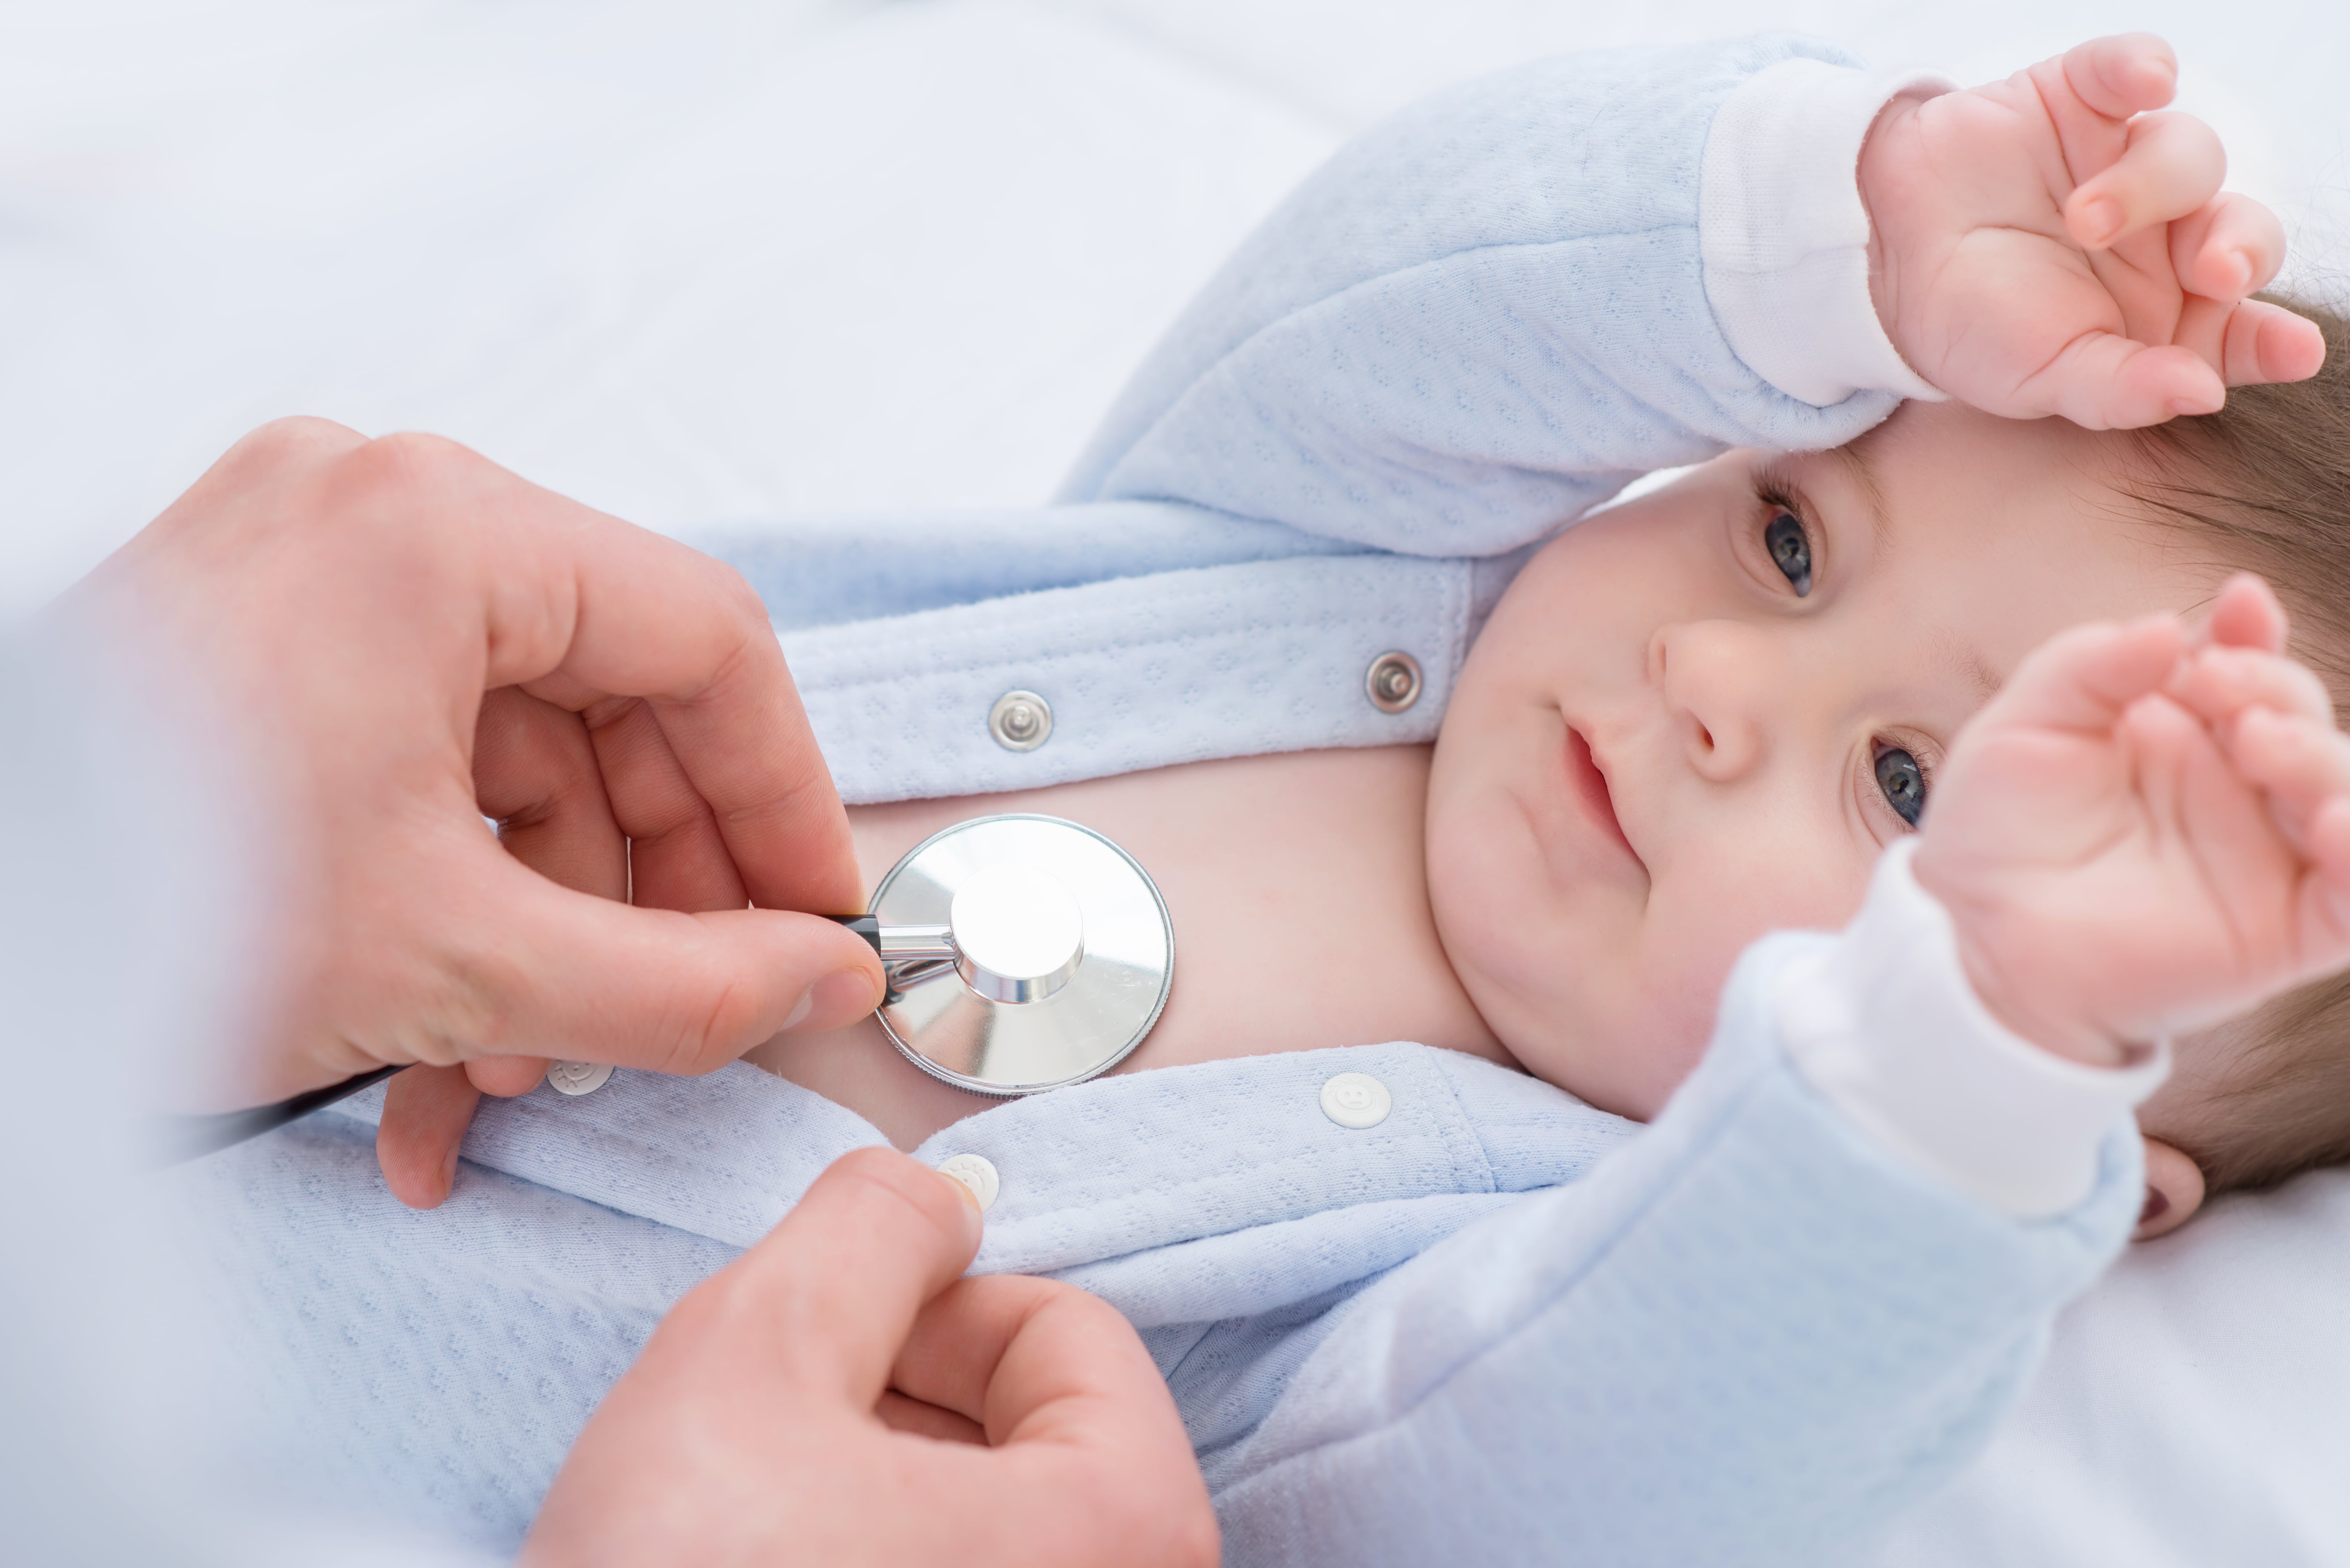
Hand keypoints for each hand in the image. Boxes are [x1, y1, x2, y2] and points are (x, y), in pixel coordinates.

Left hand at [75, 419, 885, 1200]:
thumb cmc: (136, 909)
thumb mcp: (456, 964)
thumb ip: (682, 983)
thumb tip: (818, 976)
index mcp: (436, 529)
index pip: (706, 644)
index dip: (782, 794)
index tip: (811, 908)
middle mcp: (369, 513)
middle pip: (608, 698)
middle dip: (648, 885)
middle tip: (695, 1003)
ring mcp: (298, 568)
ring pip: (509, 748)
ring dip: (540, 923)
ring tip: (524, 1066)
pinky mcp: (247, 641)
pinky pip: (411, 759)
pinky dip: (443, 895)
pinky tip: (438, 1044)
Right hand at [523, 1147, 1218, 1567]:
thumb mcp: (752, 1348)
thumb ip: (865, 1232)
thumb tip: (931, 1198)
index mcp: (1126, 1535)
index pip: (1073, 1338)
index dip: (939, 1308)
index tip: (840, 1337)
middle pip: (1043, 1445)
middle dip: (904, 1404)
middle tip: (780, 1427)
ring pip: (987, 1537)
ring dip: (878, 1497)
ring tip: (755, 1524)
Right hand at [1861, 34, 2325, 429]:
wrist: (1877, 262)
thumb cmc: (1969, 329)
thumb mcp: (2040, 378)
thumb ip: (2121, 390)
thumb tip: (2203, 393)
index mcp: (2164, 317)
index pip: (2241, 327)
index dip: (2272, 339)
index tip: (2295, 351)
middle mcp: (2163, 238)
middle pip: (2239, 230)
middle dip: (2239, 246)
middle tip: (2211, 267)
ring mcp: (2126, 162)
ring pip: (2190, 156)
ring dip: (2150, 185)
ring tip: (2083, 215)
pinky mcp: (2085, 99)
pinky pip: (2131, 68)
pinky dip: (2142, 67)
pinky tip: (2142, 84)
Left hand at [1914, 575, 2349, 1064]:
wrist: (1975, 938)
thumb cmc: (1993, 835)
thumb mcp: (2019, 730)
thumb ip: (2085, 669)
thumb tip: (2168, 627)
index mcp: (2181, 729)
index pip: (2244, 666)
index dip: (2252, 635)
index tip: (2239, 604)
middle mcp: (2235, 785)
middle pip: (2298, 718)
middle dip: (2273, 688)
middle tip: (2215, 687)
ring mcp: (2265, 856)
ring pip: (2344, 794)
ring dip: (2321, 758)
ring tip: (2262, 744)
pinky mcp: (2285, 930)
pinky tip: (2336, 829)